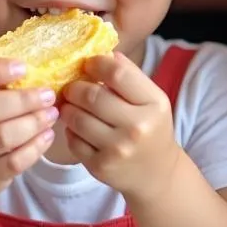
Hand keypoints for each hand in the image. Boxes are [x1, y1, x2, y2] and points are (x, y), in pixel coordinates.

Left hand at [60, 53, 181, 201]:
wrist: (157, 173)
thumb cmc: (152, 129)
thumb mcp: (153, 100)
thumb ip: (130, 76)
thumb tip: (104, 53)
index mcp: (154, 105)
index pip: (118, 74)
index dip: (97, 64)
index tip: (89, 64)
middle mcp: (137, 128)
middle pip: (92, 96)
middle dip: (76, 87)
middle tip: (72, 87)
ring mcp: (117, 149)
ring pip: (77, 118)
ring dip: (69, 108)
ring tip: (71, 105)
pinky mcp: (99, 166)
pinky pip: (73, 140)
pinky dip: (71, 130)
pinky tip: (78, 127)